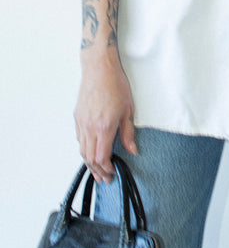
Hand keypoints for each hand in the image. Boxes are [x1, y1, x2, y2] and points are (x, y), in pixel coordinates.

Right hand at [74, 50, 136, 182]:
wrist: (99, 68)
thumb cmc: (115, 84)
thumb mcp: (128, 109)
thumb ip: (128, 133)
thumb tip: (132, 150)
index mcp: (104, 127)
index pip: (101, 158)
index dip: (107, 169)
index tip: (112, 173)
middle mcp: (89, 127)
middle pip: (89, 158)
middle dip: (97, 171)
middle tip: (104, 178)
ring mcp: (81, 122)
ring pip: (82, 150)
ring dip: (89, 163)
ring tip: (97, 170)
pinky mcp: (77, 117)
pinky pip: (79, 139)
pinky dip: (85, 149)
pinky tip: (91, 151)